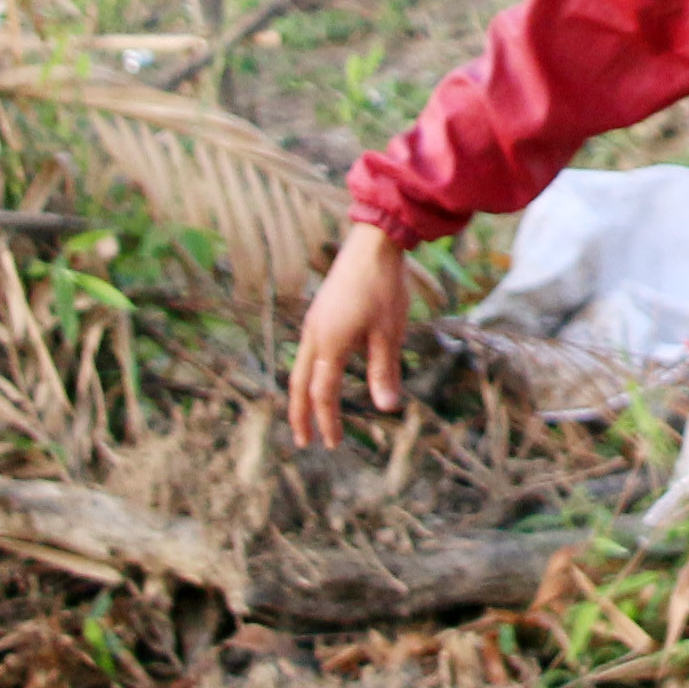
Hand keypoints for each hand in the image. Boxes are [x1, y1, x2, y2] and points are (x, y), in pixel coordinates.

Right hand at [286, 222, 409, 449]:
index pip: (323, 393)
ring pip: (300, 367)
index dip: (327, 421)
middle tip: (303, 442)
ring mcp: (314, 322)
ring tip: (308, 415)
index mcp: (330, 343)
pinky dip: (307, 373)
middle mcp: (314, 335)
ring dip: (302, 394)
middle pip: (299, 385)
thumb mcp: (389, 332)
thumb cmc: (384, 287)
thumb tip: (386, 407)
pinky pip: (307, 351)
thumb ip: (384, 370)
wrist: (373, 243)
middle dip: (300, 415)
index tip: (333, 443)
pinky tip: (320, 376)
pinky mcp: (319, 312)